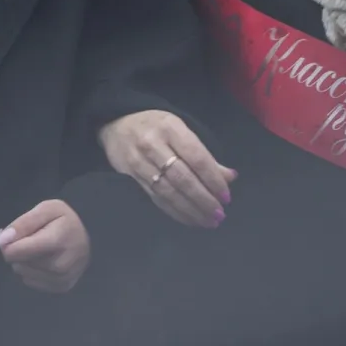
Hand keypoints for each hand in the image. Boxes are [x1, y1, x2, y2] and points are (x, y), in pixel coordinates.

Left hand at [0, 200, 89, 293]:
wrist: (84, 237)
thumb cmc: (64, 220)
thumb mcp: (46, 209)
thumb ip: (22, 223)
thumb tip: (0, 241)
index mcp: (58, 240)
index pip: (17, 251)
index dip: (6, 243)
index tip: (9, 234)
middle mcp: (62, 265)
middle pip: (18, 263)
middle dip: (16, 251)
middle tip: (27, 238)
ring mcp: (63, 279)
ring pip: (23, 274)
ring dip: (23, 261)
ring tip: (36, 248)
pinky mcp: (63, 287)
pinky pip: (31, 282)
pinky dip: (31, 271)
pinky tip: (42, 260)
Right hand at [99, 110, 234, 228]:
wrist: (115, 124)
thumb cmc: (156, 126)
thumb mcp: (181, 130)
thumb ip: (204, 154)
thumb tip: (230, 177)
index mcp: (171, 128)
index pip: (196, 158)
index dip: (213, 179)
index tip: (226, 197)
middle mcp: (153, 144)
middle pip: (182, 178)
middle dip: (203, 200)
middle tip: (219, 215)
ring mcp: (139, 161)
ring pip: (169, 192)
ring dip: (191, 210)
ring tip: (207, 222)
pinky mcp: (130, 177)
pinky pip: (156, 198)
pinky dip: (174, 212)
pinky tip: (188, 219)